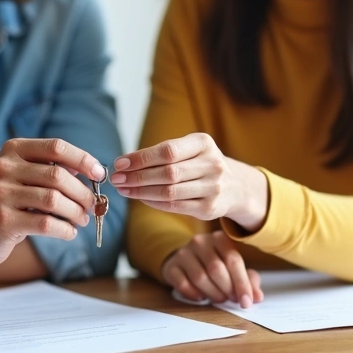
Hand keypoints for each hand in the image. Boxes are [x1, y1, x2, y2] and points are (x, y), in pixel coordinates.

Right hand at [0, 138, 104, 267]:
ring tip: (82, 219)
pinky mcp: (3, 221)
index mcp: (13, 150)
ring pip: (54, 200)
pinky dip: (65, 229)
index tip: (100, 174)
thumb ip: (52, 169)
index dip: (83, 159)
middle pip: (58, 176)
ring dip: (76, 212)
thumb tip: (92, 170)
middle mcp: (3, 167)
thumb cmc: (7, 203)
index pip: (56, 147)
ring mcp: (0, 194)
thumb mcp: (24, 177)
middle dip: (82, 193)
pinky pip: (46, 223)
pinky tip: (70, 232)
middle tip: (93, 205)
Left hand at [111, 133, 268, 230]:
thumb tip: (125, 163)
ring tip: (123, 189)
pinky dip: (153, 202)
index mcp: (204, 143)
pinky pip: (175, 206)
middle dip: (136, 177)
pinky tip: (140, 198)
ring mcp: (213, 188)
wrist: (236, 186)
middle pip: (167, 173)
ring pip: (169, 192)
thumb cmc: (202, 163)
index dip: (141, 158)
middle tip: (116, 179)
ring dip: (141, 192)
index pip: (168, 151)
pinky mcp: (209, 209)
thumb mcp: (191, 149)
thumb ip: (163, 153)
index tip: (119, 163)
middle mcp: (212, 164)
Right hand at [163, 231, 262, 307]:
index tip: (247, 301)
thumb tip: (257, 297)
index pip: (233, 260)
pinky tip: (201, 296)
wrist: (185, 261)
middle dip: (227, 289)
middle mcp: (201, 241)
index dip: (242, 283)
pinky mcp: (172, 266)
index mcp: (220, 238)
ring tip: (219, 298)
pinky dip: (194, 294)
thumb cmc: (215, 265)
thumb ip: (248, 280)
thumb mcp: (233, 268)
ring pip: (200, 277)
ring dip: (212, 293)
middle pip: (216, 269)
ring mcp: (184, 252)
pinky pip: (183, 284)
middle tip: (231, 300)